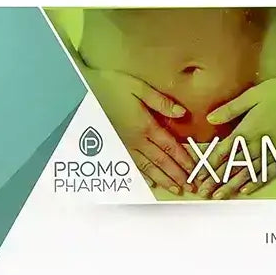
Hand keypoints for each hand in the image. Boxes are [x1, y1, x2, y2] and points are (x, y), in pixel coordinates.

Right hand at [89, 69, 194, 193]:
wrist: (82, 92)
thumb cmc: (111, 85)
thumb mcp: (138, 87)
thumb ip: (161, 102)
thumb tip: (182, 113)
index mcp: (145, 125)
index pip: (169, 147)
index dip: (183, 159)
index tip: (193, 170)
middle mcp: (136, 140)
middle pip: (161, 161)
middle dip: (177, 175)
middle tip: (189, 186)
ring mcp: (125, 146)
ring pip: (148, 167)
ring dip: (163, 179)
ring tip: (175, 189)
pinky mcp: (116, 147)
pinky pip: (132, 166)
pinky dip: (143, 176)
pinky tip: (151, 184)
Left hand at [197, 71, 275, 198]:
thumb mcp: (253, 95)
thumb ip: (231, 109)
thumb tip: (210, 118)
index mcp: (249, 129)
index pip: (224, 151)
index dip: (210, 164)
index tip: (199, 175)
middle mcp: (260, 144)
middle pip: (234, 166)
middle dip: (217, 180)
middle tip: (205, 193)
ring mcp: (275, 151)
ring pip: (250, 172)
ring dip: (234, 185)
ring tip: (221, 196)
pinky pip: (271, 172)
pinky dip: (258, 182)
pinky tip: (247, 190)